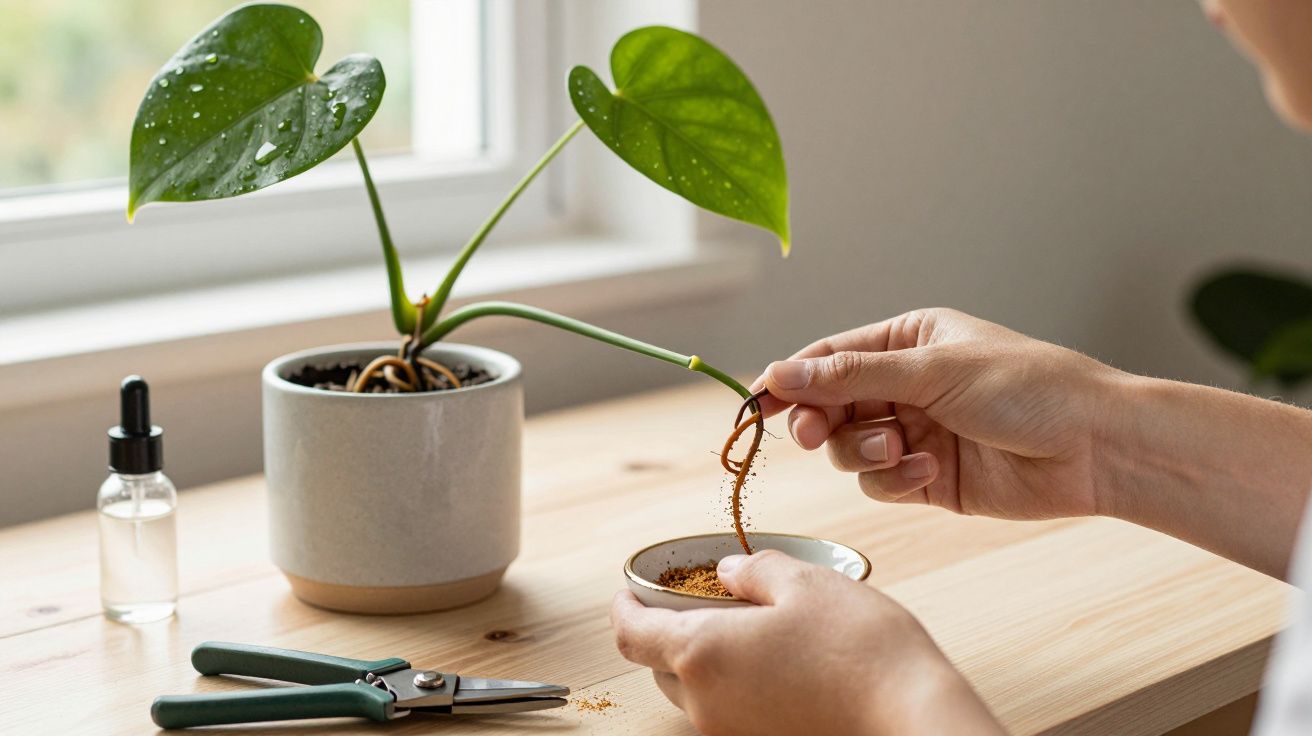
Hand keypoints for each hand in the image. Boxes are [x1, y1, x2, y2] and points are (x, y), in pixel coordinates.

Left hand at [611, 550, 1003, 735]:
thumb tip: (727, 572)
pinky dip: (737, 683)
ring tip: (751, 627)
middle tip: (702, 599)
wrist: (910, 715)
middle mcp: (705, 702)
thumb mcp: (804, 582)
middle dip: (670, 631)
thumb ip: (753, 571)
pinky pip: (730, 710)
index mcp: (701, 653)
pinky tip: (780, 662)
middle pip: (660, 666)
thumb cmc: (860, 647)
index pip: (629, 634)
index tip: (630, 589)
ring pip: (697, 691)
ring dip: (706, 659)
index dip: (623, 606)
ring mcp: (732, 731)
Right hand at [757, 308, 1311, 577]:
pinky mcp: (928, 479)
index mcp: (907, 342)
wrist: (1094, 447)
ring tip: (903, 450)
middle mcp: (906, 385)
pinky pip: (881, 483)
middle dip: (823, 422)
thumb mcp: (933, 369)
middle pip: (830, 406)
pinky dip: (895, 481)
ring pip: (851, 450)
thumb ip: (851, 375)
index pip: (829, 358)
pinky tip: (928, 473)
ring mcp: (916, 433)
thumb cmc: (1029, 388)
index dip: (792, 380)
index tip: (759, 403)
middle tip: (816, 435)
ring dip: (866, 453)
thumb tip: (780, 373)